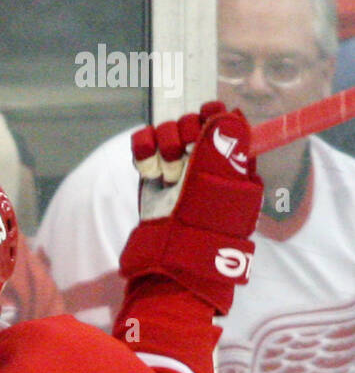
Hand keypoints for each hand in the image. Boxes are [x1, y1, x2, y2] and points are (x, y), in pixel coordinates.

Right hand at [119, 103, 262, 313]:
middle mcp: (202, 158)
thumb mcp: (222, 186)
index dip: (212, 115)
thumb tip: (228, 114)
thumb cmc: (204, 228)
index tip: (206, 126)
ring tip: (167, 175)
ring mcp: (176, 165)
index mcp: (228, 158)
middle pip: (191, 119)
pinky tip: (149, 169)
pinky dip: (143, 148)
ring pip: (167, 128)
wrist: (171, 258)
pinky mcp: (151, 173)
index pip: (221, 116)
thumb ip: (224, 147)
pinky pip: (143, 141)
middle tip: (185, 162)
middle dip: (186, 135)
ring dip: (165, 146)